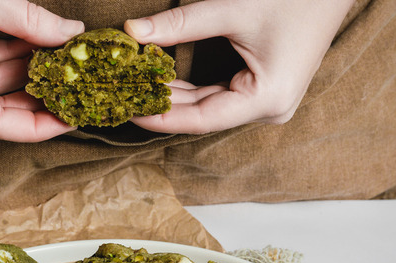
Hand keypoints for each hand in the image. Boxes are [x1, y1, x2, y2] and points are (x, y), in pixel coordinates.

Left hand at [124, 0, 355, 133]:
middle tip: (124, 95)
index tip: (127, 108)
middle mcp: (270, 110)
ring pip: (210, 108)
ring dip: (174, 98)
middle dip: (162, 104)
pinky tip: (162, 82)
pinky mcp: (265, 93)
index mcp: (267, 99)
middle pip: (203, 115)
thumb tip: (133, 32)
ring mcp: (269, 104)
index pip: (200, 119)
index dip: (160, 115)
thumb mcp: (232, 9)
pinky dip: (192, 91)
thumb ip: (181, 24)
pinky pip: (221, 98)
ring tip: (136, 89)